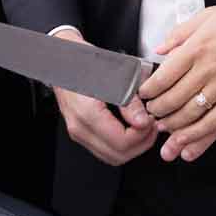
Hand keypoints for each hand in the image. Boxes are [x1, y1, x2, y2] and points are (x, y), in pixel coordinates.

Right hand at [51, 28, 156, 166]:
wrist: (63, 58)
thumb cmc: (85, 61)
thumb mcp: (114, 75)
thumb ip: (130, 102)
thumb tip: (143, 123)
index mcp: (87, 113)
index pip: (121, 142)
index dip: (142, 135)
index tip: (151, 120)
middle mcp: (79, 127)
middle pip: (118, 155)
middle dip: (141, 143)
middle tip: (152, 125)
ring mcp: (78, 132)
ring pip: (111, 156)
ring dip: (132, 146)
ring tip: (144, 127)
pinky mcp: (80, 131)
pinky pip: (104, 149)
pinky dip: (121, 144)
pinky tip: (131, 128)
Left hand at [138, 1, 215, 161]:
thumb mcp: (210, 15)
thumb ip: (181, 32)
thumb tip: (161, 47)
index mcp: (197, 47)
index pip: (163, 75)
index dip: (149, 90)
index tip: (144, 94)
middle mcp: (206, 69)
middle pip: (172, 98)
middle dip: (157, 110)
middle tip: (151, 113)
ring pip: (189, 114)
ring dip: (172, 125)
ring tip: (164, 127)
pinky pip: (214, 122)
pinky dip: (197, 135)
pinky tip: (186, 140)